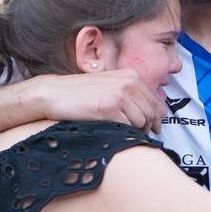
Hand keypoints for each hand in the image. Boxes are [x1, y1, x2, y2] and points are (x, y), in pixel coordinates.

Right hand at [33, 70, 165, 133]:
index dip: (157, 117)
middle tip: (146, 136)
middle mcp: (128, 83)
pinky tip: (118, 134)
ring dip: (137, 131)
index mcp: (130, 76)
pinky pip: (128, 126)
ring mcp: (120, 95)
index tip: (156, 127)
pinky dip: (125, 133)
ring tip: (128, 135)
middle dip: (150, 127)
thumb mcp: (108, 85)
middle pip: (151, 112)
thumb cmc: (79, 92)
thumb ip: (128, 93)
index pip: (154, 101)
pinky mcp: (110, 108)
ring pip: (142, 121)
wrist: (53, 94)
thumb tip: (149, 111)